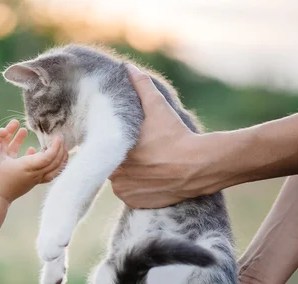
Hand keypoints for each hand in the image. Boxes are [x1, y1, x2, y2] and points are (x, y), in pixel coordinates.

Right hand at [0, 121, 65, 202]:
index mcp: (26, 167)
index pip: (47, 158)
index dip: (55, 147)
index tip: (58, 137)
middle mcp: (34, 174)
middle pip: (54, 163)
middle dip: (61, 151)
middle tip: (62, 140)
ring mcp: (36, 180)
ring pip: (55, 171)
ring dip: (62, 160)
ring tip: (65, 150)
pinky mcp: (35, 183)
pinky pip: (51, 175)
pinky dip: (58, 167)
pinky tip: (58, 160)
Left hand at [109, 65, 210, 208]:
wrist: (199, 166)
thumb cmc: (175, 135)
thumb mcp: (157, 107)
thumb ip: (140, 86)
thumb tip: (128, 67)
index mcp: (112, 151)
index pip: (98, 148)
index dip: (107, 143)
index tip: (122, 140)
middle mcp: (113, 174)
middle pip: (108, 165)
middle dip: (118, 158)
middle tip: (139, 151)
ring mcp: (124, 191)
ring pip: (118, 180)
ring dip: (126, 174)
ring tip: (146, 164)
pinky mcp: (135, 204)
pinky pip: (129, 195)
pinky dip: (136, 189)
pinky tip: (150, 178)